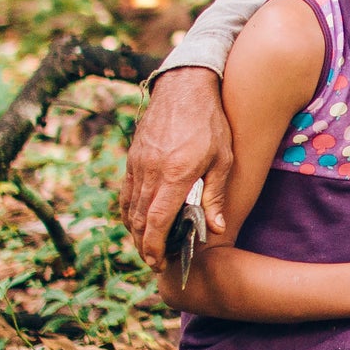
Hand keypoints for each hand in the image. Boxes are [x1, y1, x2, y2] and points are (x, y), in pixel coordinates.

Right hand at [124, 67, 235, 272]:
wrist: (184, 87)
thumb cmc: (210, 122)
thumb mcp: (223, 159)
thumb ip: (216, 194)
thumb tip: (216, 228)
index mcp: (175, 174)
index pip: (157, 220)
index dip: (155, 245)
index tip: (158, 262)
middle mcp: (151, 171)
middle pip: (139, 219)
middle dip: (144, 245)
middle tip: (155, 262)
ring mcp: (138, 164)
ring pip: (129, 207)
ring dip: (136, 231)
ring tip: (148, 246)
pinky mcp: (133, 157)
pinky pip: (127, 192)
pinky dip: (129, 211)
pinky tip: (138, 220)